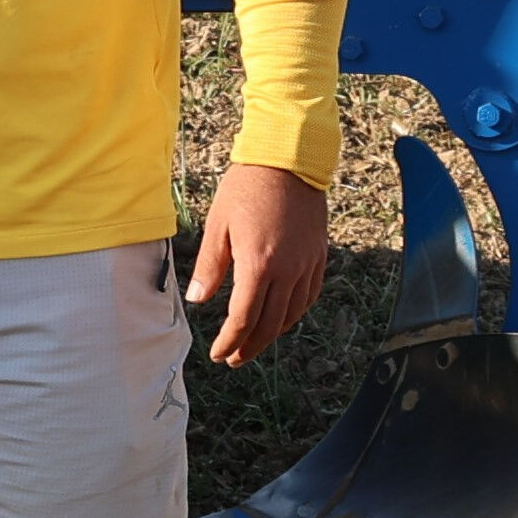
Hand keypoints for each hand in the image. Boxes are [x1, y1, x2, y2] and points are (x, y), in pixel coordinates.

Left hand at [185, 162, 329, 367]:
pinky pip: (309, 296)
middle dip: (250, 347)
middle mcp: (288, 270)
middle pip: (270, 325)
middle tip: (233, 358)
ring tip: (254, 342)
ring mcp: (307, 264)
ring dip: (272, 334)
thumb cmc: (247, 188)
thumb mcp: (218, 226)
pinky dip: (294, 313)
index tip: (218, 354)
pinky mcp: (320, 256)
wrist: (288, 159)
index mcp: (259, 265)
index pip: (244, 319)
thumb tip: (197, 301)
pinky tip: (281, 317)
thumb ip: (210, 267)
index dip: (229, 342)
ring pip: (292, 314)